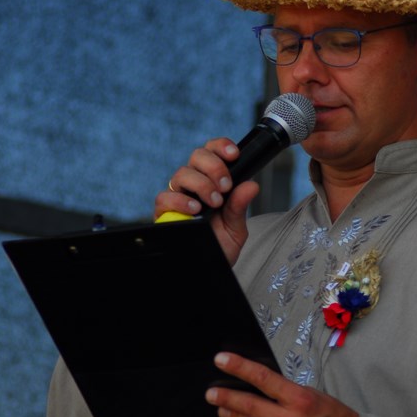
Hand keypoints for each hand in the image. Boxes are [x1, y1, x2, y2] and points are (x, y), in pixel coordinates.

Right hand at [153, 138, 258, 265]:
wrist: (207, 269)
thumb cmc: (220, 246)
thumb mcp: (236, 228)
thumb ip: (240, 206)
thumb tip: (251, 185)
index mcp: (213, 181)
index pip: (212, 152)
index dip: (221, 147)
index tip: (234, 155)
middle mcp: (194, 185)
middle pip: (197, 156)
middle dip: (214, 167)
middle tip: (225, 187)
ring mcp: (178, 197)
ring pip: (182, 173)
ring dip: (201, 184)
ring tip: (214, 202)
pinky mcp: (164, 212)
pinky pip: (165, 196)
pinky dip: (180, 200)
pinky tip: (195, 209)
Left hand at [205, 352, 359, 416]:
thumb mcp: (315, 396)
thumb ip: (286, 393)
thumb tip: (259, 385)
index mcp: (301, 401)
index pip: (262, 379)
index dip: (239, 367)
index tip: (222, 359)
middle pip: (248, 406)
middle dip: (225, 397)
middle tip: (211, 393)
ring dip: (232, 415)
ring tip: (222, 407)